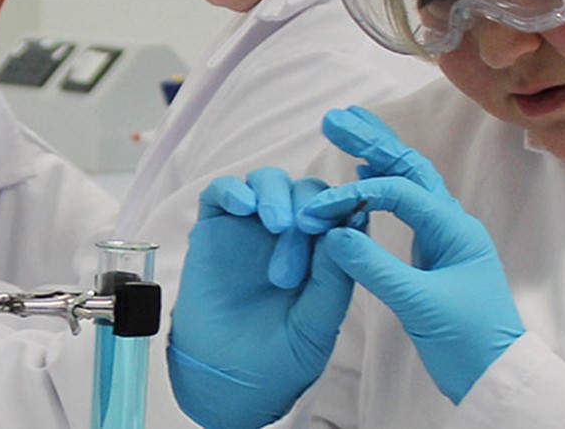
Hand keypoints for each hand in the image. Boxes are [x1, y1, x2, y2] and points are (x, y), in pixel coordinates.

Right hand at [166, 173, 354, 428]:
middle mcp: (288, 235)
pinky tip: (245, 207)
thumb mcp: (318, 324)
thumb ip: (334, 278)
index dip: (343, 205)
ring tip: (278, 225)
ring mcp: (250, 229)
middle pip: (305, 189)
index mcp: (321, 254)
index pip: (338, 210)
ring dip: (276, 193)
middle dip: (308, 205)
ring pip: (268, 181)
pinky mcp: (214, 230)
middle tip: (301, 231)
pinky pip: (220, 192)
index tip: (344, 217)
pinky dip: (233, 189)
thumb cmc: (279, 358)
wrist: (227, 383)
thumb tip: (351, 224)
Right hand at [298, 106, 524, 404]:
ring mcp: (442, 237)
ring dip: (377, 155)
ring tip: (347, 130)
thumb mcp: (419, 304)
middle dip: (373, 140)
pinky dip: (381, 186)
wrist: (493, 374)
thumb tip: (333, 235)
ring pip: (408, 182)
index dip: (357, 192)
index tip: (319, 210)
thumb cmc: (467, 341)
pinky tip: (364, 177)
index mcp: (454, 229)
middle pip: (409, 168)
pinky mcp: (432, 254)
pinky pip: (405, 207)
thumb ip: (376, 269)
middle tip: (336, 118)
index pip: (399, 191)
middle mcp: (451, 224)